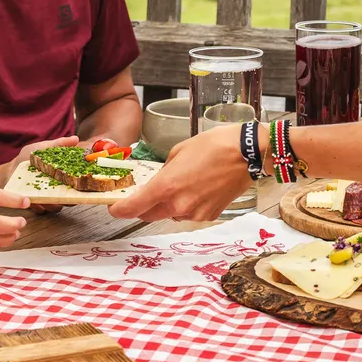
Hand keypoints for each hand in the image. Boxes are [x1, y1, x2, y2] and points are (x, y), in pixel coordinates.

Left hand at [12, 135, 79, 214]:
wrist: (8, 169)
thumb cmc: (26, 158)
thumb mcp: (43, 148)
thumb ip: (59, 144)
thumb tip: (76, 138)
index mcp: (61, 178)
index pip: (76, 186)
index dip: (81, 188)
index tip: (80, 185)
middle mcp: (56, 191)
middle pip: (69, 200)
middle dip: (69, 199)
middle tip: (66, 194)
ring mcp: (46, 199)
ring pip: (56, 207)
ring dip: (54, 203)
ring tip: (49, 197)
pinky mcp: (34, 205)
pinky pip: (41, 210)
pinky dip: (39, 206)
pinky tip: (35, 200)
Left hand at [108, 124, 251, 221]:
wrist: (247, 153)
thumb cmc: (214, 146)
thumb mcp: (178, 151)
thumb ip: (164, 171)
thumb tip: (159, 180)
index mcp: (166, 187)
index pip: (133, 207)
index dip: (120, 210)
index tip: (114, 207)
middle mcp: (178, 205)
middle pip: (149, 214)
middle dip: (144, 206)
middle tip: (146, 193)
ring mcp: (194, 213)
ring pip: (170, 214)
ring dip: (168, 204)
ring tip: (181, 183)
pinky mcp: (209, 216)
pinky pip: (189, 213)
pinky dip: (187, 205)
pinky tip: (197, 188)